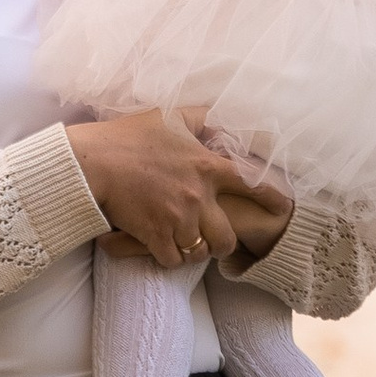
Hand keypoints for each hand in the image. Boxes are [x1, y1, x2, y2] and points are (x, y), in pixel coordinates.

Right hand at [68, 107, 289, 270]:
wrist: (91, 164)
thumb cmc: (126, 137)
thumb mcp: (169, 116)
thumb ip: (199, 117)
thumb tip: (220, 116)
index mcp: (206, 166)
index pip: (252, 184)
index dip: (271, 197)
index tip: (283, 207)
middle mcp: (198, 196)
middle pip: (227, 236)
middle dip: (223, 243)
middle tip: (214, 241)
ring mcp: (177, 218)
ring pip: (200, 251)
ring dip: (194, 251)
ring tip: (186, 245)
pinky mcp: (155, 235)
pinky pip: (173, 260)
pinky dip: (170, 258)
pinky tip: (163, 250)